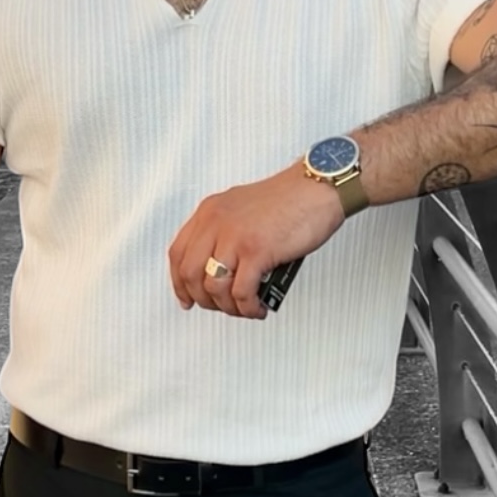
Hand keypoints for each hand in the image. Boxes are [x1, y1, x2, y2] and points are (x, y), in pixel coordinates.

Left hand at [169, 164, 344, 318]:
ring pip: (213, 287)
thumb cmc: (290, 200)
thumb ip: (225, 233)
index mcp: (210, 211)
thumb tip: (222, 271)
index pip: (178, 253)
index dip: (179, 283)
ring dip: (228, 307)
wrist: (318, 188)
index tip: (188, 299)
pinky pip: (241, 292)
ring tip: (245, 308)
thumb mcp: (242, 209)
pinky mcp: (256, 251)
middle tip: (221, 307)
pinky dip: (248, 308)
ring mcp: (235, 236)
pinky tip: (258, 308)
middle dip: (204, 299)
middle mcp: (217, 222)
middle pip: (189, 274)